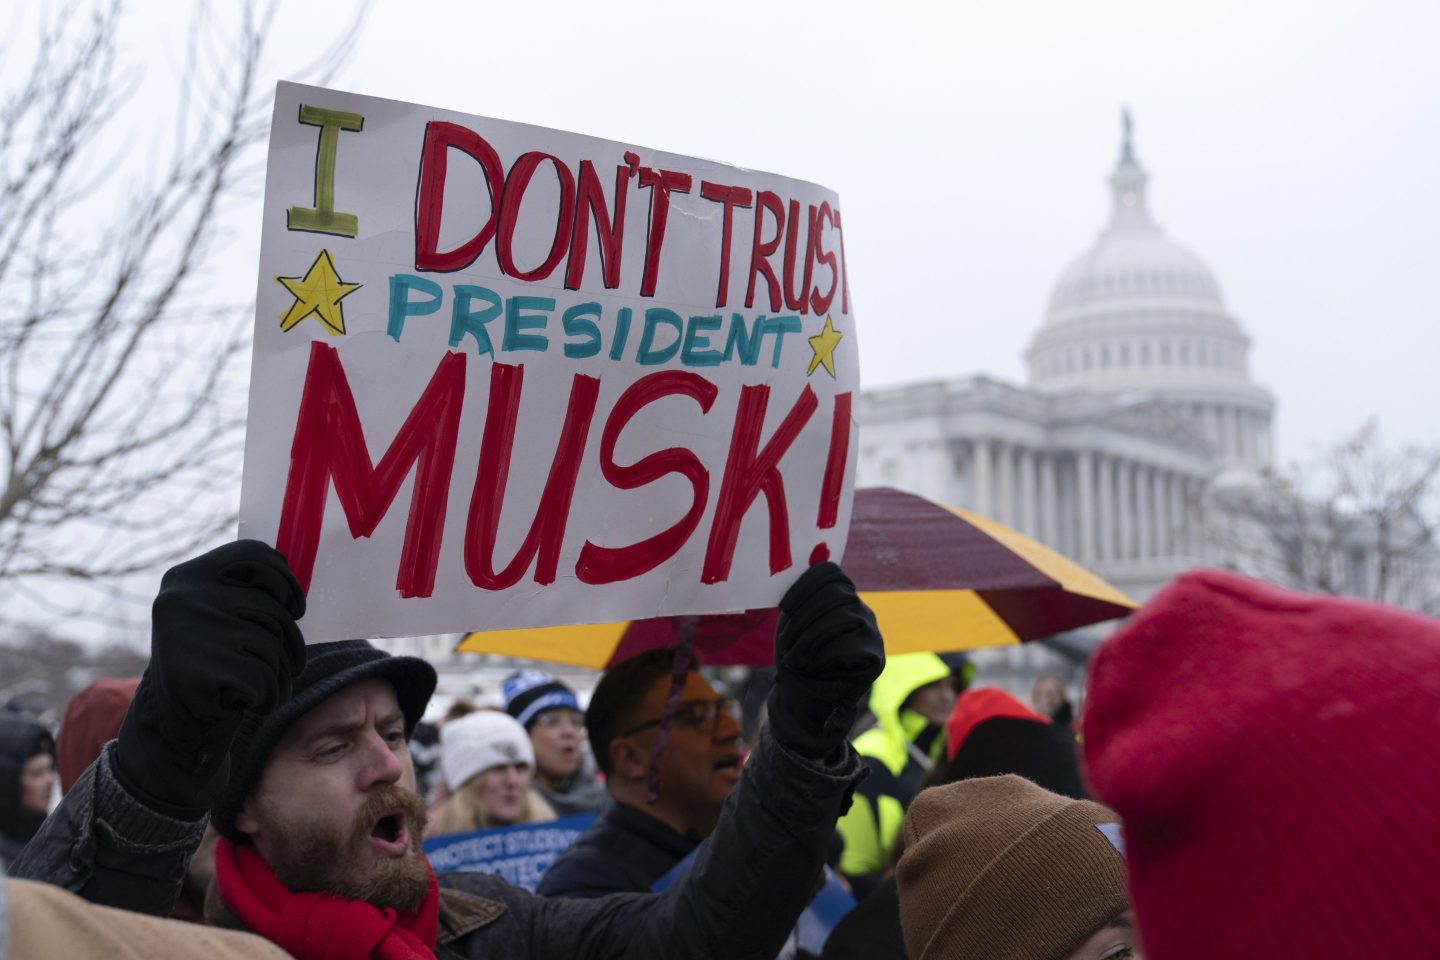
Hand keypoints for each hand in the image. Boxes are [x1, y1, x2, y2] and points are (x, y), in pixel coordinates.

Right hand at [115, 540, 306, 817]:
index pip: (254, 555)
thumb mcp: (219, 617)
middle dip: (289, 643)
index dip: (285, 580)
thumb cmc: (211, 662)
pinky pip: (263, 680)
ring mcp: (189, 633)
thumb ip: (247, 594)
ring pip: (272, 647)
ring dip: (277, 674)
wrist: (171, 722)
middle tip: (284, 664)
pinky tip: (245, 702)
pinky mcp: (197, 671)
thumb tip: (296, 587)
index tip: (294, 607)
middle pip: (273, 610)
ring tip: (255, 686)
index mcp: (187, 577)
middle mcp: (183, 598)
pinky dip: (266, 697)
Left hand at [767, 561, 884, 759]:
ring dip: (810, 638)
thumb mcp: (793, 624)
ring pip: (843, 617)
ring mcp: (872, 633)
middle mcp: (861, 611)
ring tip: (794, 658)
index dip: (806, 584)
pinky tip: (811, 666)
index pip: (832, 574)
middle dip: (805, 618)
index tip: (784, 607)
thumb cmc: (797, 659)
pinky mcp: (875, 657)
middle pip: (837, 595)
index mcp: (841, 598)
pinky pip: (848, 644)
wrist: (805, 702)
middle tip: (785, 644)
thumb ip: (801, 599)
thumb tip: (814, 556)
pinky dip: (822, 655)